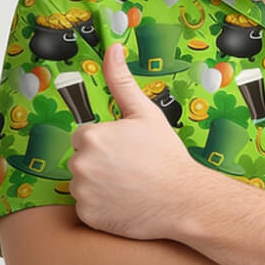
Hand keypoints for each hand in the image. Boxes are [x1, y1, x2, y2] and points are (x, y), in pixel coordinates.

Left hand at [68, 43, 202, 238]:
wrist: (184, 199)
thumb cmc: (167, 156)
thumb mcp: (145, 113)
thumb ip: (121, 81)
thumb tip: (112, 48)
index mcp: (91, 136)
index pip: (85, 136)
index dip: (107, 142)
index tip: (127, 150)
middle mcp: (81, 164)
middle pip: (81, 160)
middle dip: (100, 163)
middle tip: (131, 168)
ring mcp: (83, 193)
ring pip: (82, 184)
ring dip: (99, 185)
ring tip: (129, 186)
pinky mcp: (88, 216)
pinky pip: (87, 208)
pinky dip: (101, 207)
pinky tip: (124, 202)